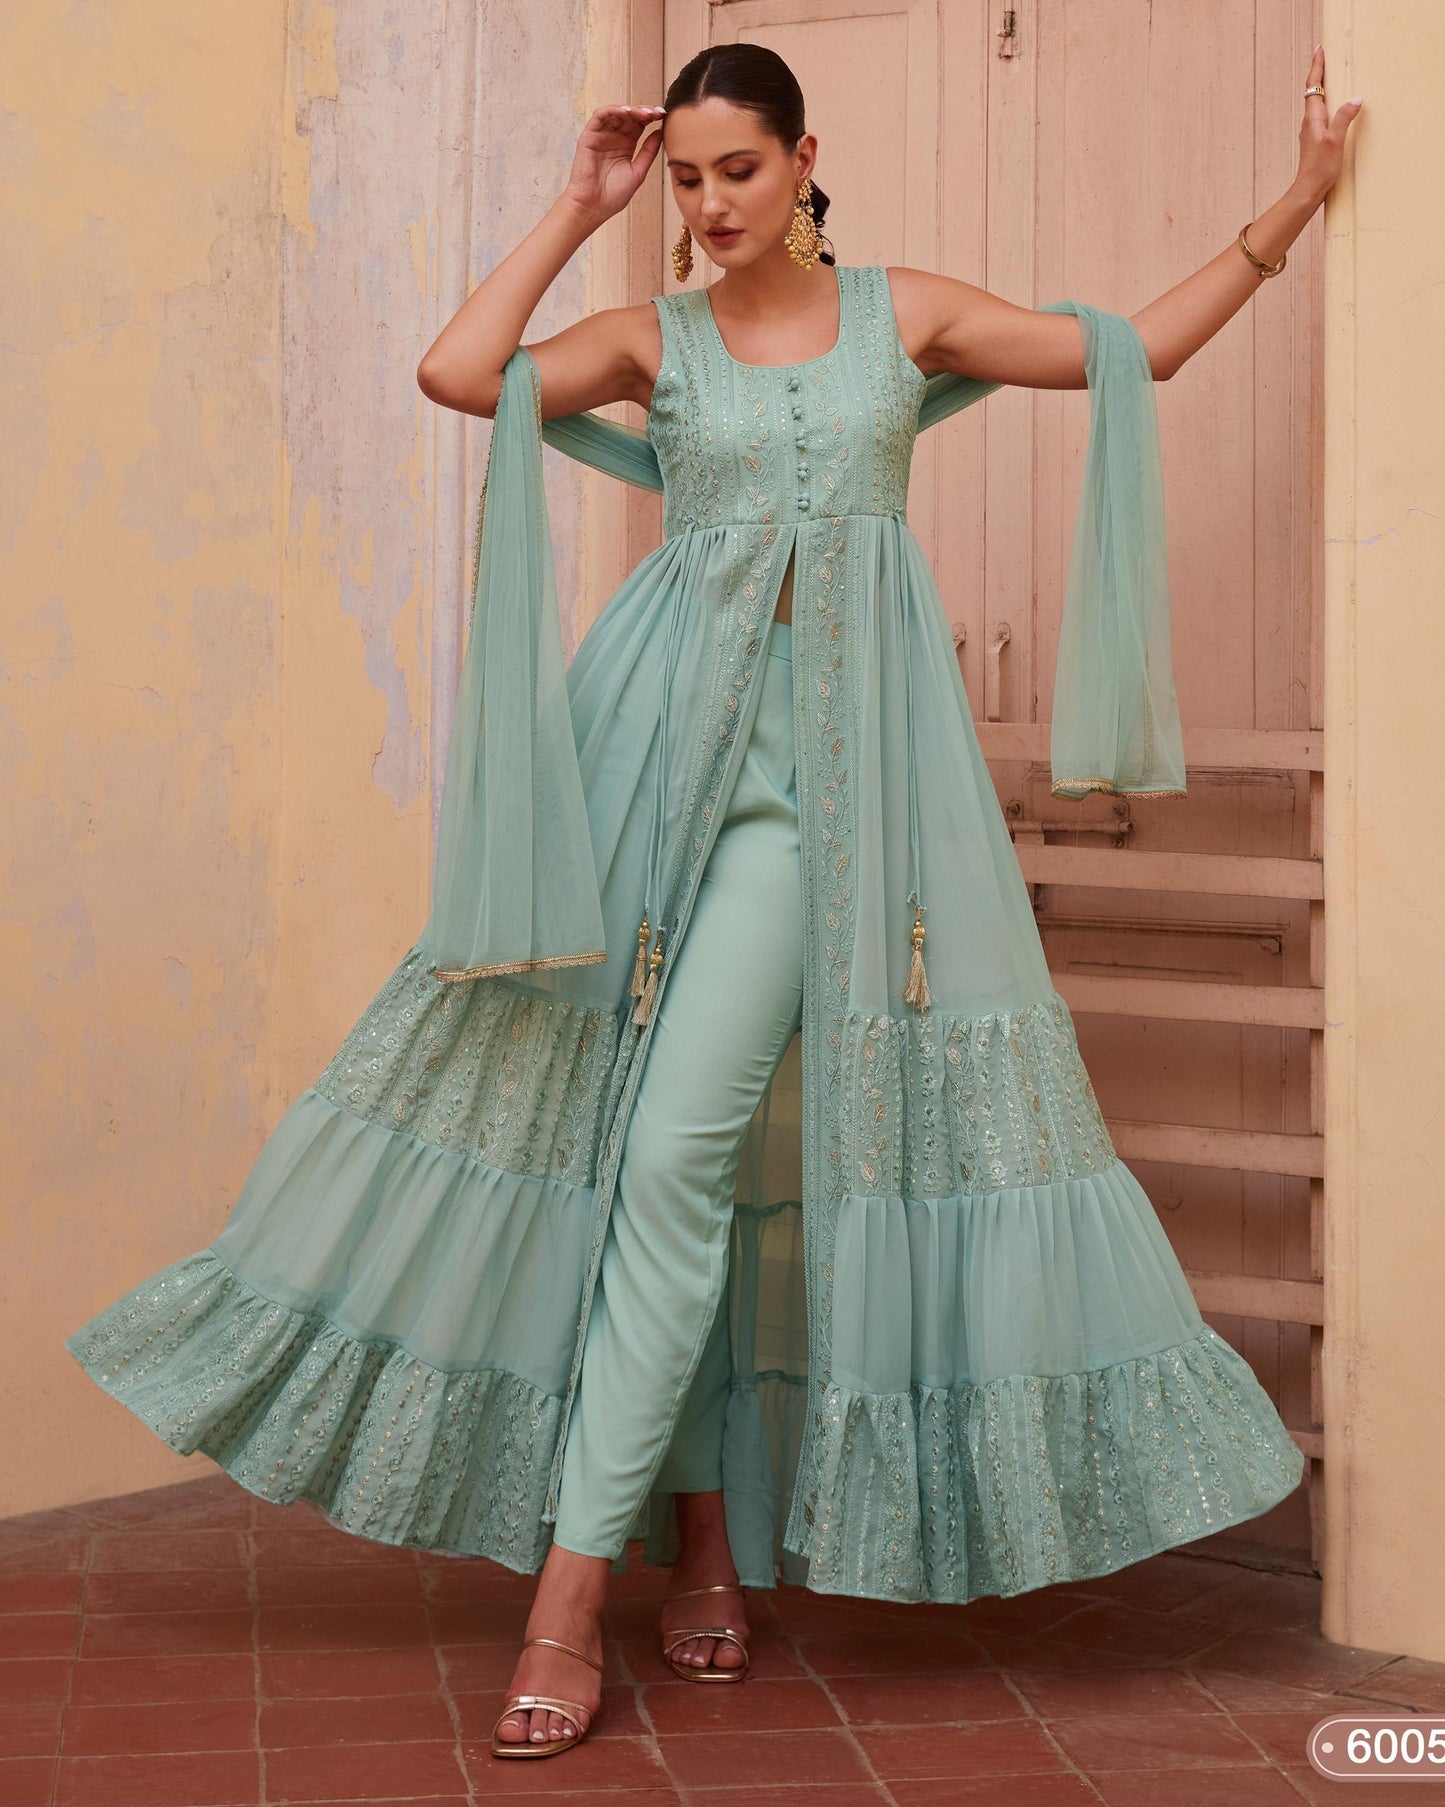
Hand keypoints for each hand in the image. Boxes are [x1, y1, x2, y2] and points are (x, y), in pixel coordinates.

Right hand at [562, 104, 665, 223]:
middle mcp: (614, 138)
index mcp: (626, 146)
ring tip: (644, 113)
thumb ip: (649, 151)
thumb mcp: (638, 171)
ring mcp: (601, 135)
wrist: (594, 207)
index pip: (639, 124)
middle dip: (644, 111)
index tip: (664, 116)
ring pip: (616, 112)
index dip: (652, 118)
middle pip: (630, 116)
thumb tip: (660, 132)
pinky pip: (600, 116)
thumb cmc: (613, 195)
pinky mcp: (589, 136)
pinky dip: (613, 110)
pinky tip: (626, 112)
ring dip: (631, 109)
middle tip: (657, 113)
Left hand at [1293, 46, 1362, 207]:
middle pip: (1314, 90)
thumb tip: (1355, 99)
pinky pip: (1321, 113)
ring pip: (1317, 101)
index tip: (1321, 49)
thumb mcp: (1335, 140)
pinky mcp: (1315, 139)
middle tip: (1326, 55)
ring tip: (1330, 74)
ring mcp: (1311, 130)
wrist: (1307, 191)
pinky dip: (1327, 102)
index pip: (1313, 84)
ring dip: (1322, 86)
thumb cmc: (1319, 168)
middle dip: (1320, 72)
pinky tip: (1334, 105)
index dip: (1317, 66)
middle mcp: (1309, 121)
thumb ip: (1344, 118)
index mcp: (1313, 117)